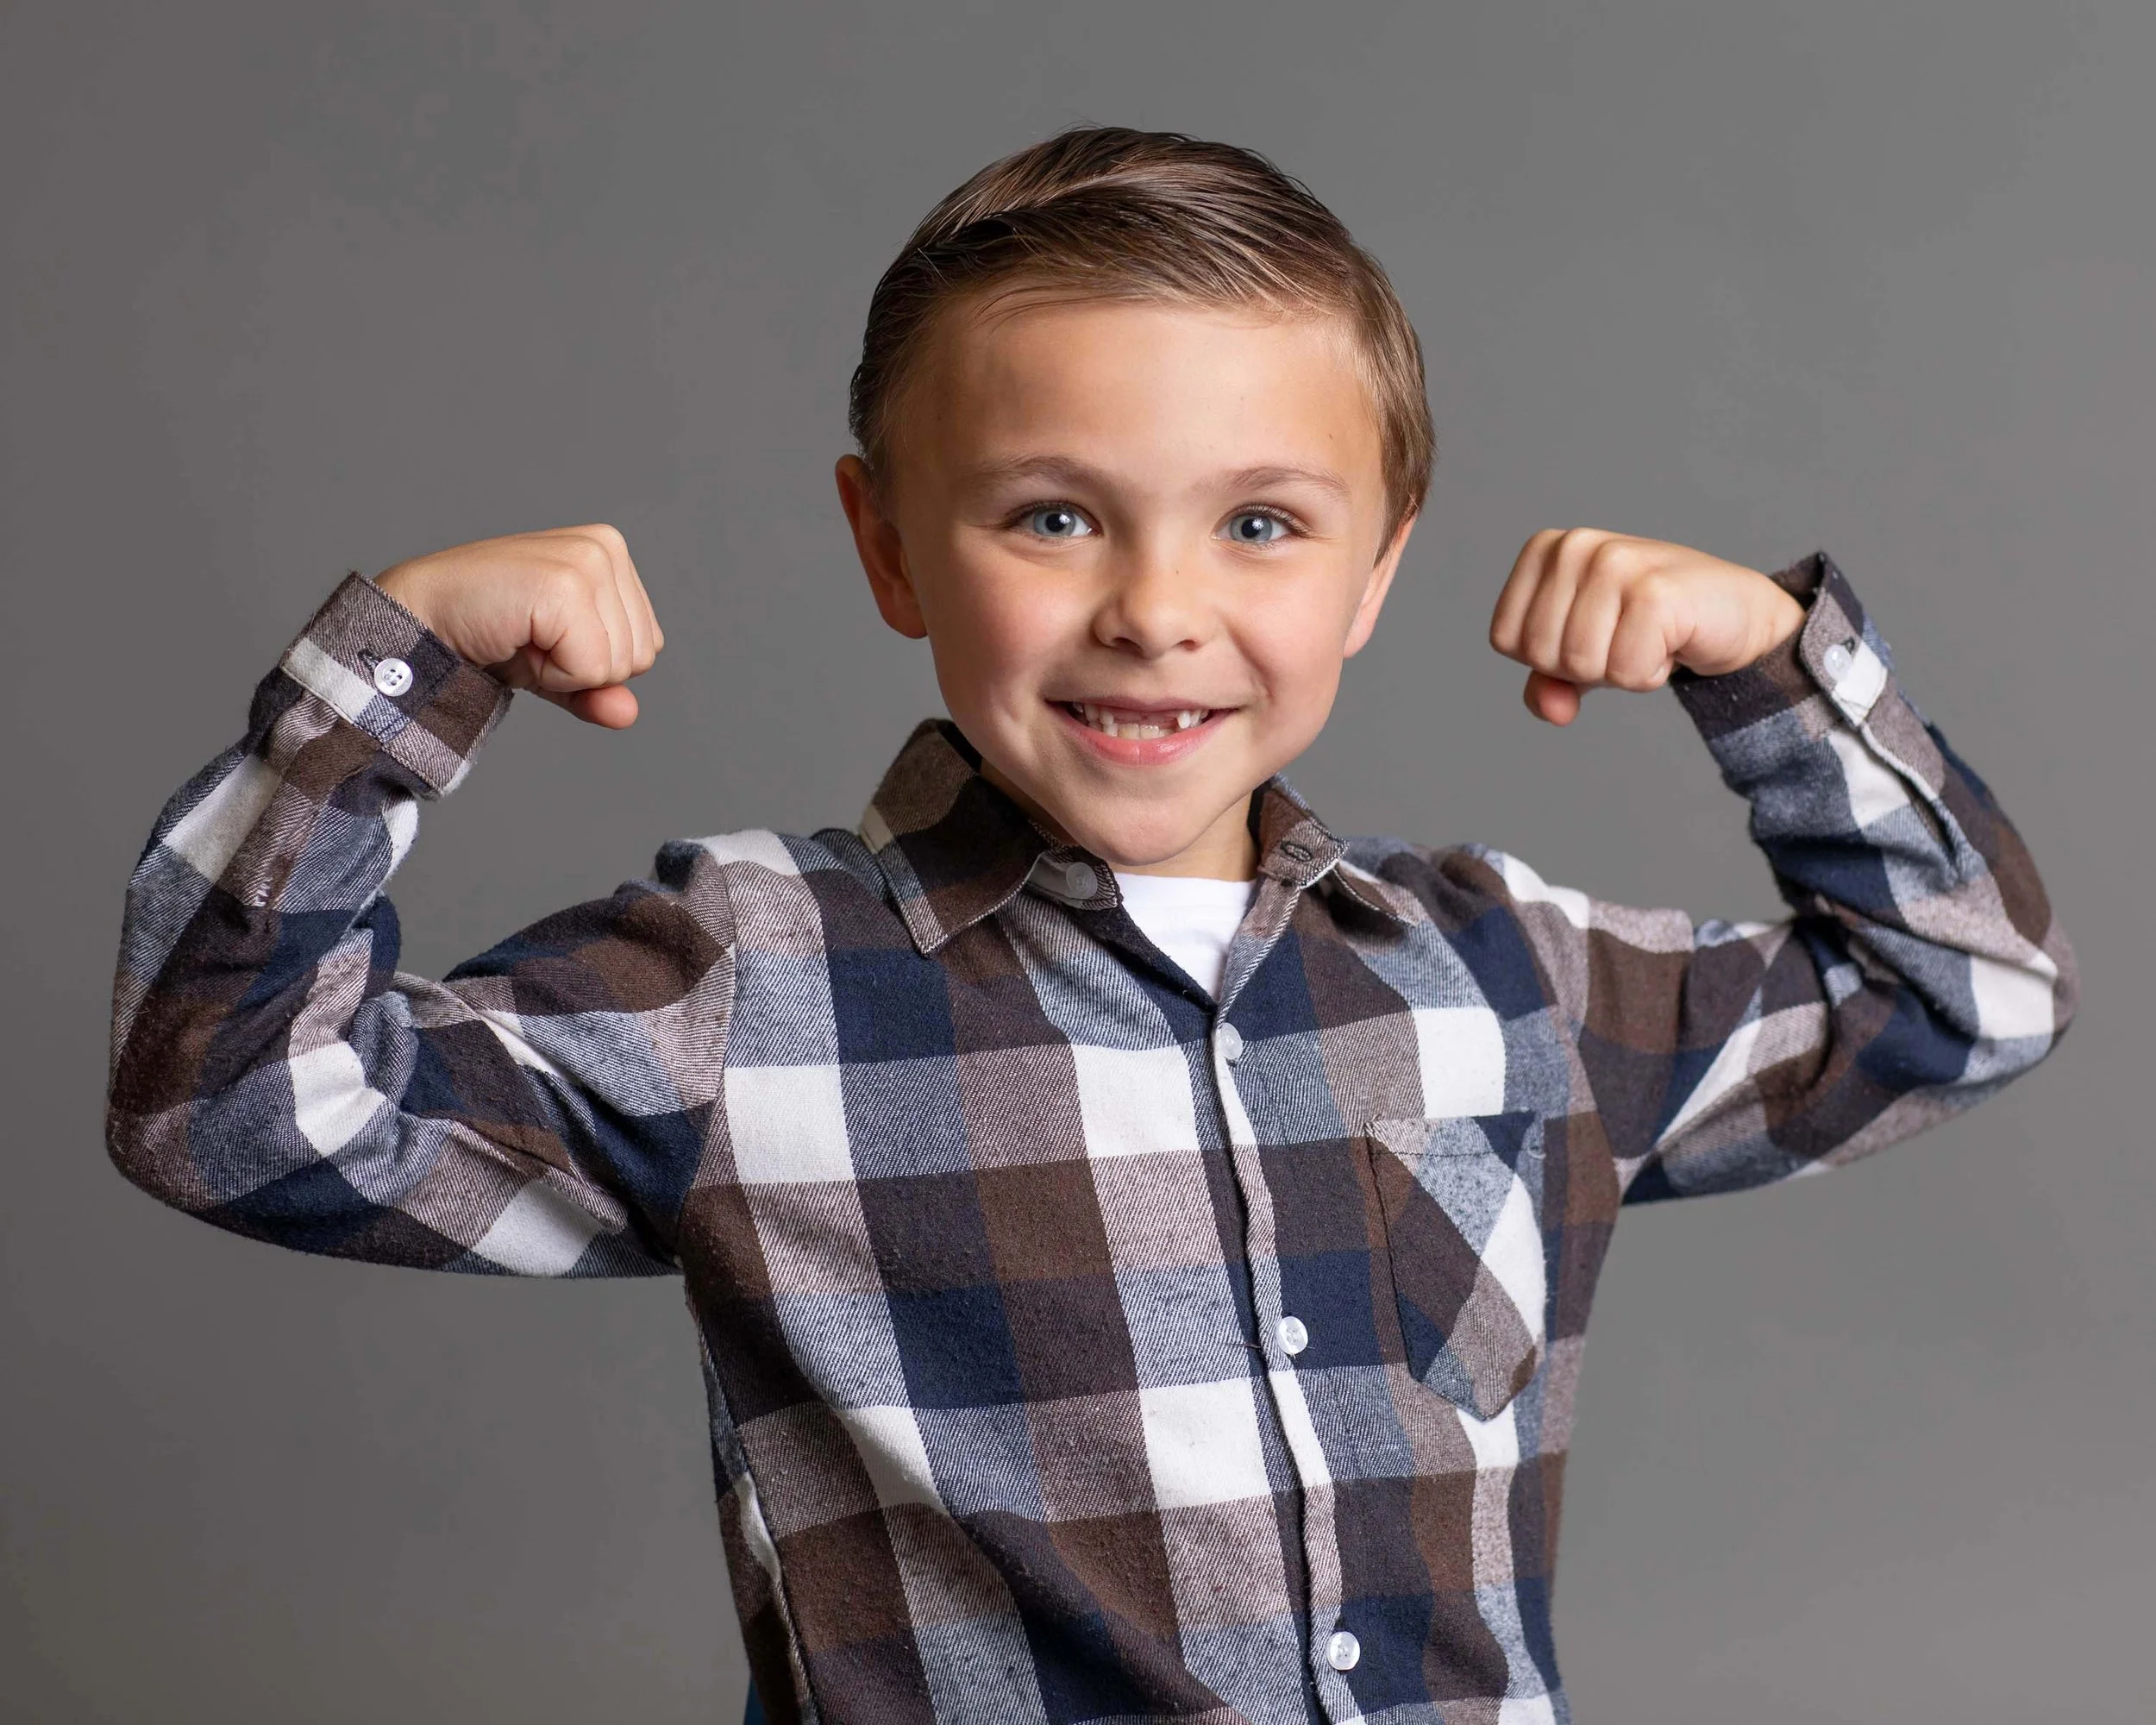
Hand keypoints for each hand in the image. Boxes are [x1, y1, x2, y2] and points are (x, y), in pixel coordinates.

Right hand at [374, 524, 662, 727]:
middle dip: (583, 668)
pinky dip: (552, 674)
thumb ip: (598, 686)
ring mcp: (587, 561)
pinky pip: (591, 668)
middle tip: (528, 639)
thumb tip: (628, 713)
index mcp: (611, 553)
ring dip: (564, 670)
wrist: (420, 620)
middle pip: (640, 657)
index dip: (595, 662)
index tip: (544, 638)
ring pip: (619, 665)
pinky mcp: (565, 585)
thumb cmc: (484, 633)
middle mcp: (605, 547)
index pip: (647, 646)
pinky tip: (516, 641)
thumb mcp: (555, 666)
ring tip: (521, 637)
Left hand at [1488, 528, 1804, 724]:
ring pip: (1582, 666)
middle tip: (1628, 637)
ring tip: (1649, 637)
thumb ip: (1549, 682)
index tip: (1594, 633)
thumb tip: (1551, 709)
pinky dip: (1651, 674)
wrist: (1737, 612)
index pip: (1506, 640)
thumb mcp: (1586, 652)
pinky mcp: (1655, 592)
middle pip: (1543, 655)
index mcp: (1546, 549)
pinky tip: (1673, 641)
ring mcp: (1616, 563)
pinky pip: (1627, 673)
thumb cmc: (1651, 626)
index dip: (1548, 659)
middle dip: (1588, 667)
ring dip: (1622, 670)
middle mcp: (1576, 545)